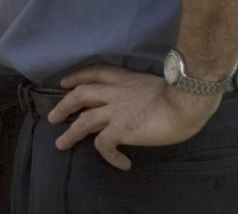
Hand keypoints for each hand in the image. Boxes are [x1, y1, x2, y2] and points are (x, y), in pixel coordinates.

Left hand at [47, 65, 221, 169]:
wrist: (184, 102)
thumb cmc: (178, 93)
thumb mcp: (154, 84)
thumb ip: (140, 91)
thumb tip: (140, 103)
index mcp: (124, 79)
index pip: (94, 73)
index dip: (77, 77)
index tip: (65, 83)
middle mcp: (114, 92)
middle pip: (80, 95)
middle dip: (64, 105)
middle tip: (53, 117)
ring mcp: (115, 111)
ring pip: (83, 121)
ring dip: (70, 133)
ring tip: (61, 144)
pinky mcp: (120, 129)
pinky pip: (104, 144)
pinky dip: (108, 156)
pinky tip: (120, 164)